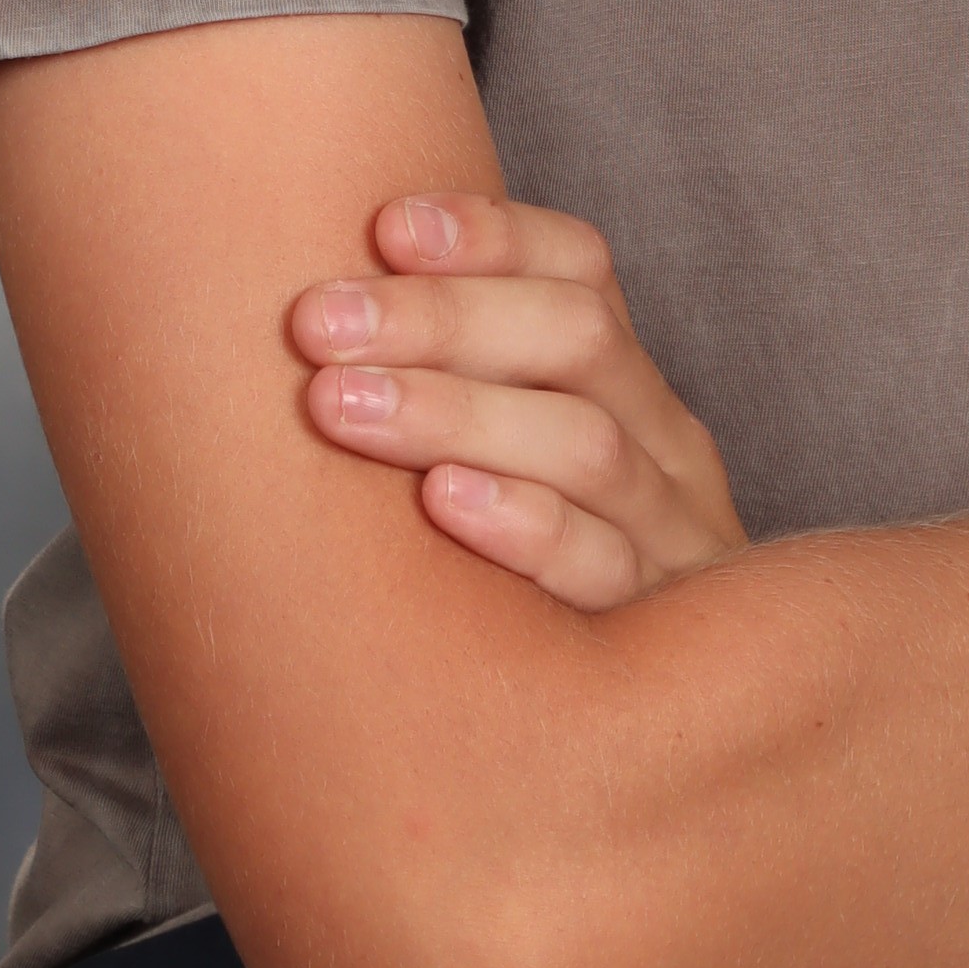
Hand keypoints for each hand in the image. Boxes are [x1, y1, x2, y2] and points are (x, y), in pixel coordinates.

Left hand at [288, 193, 748, 606]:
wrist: (650, 741)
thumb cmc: (513, 582)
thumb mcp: (501, 461)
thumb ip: (434, 391)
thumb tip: (295, 318)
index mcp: (619, 380)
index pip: (577, 266)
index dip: (487, 234)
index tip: (382, 226)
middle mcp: (659, 439)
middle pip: (576, 335)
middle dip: (441, 316)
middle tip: (316, 323)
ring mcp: (673, 533)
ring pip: (584, 443)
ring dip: (456, 410)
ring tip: (341, 405)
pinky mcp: (662, 633)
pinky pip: (605, 568)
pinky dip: (525, 525)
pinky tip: (443, 501)